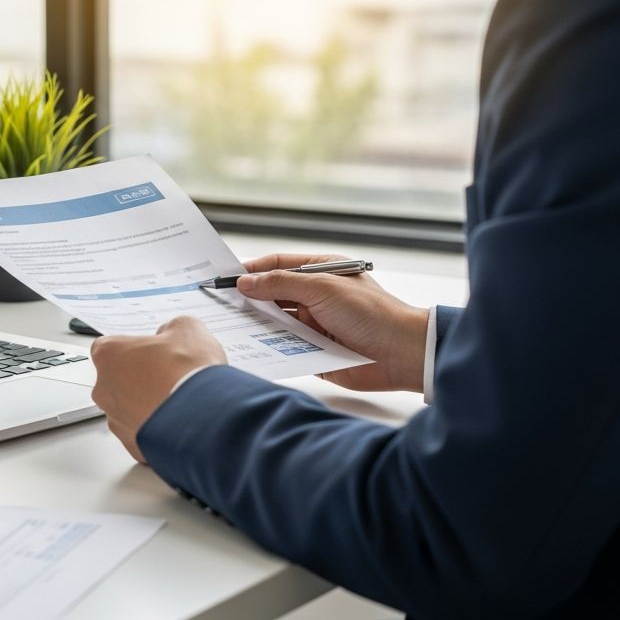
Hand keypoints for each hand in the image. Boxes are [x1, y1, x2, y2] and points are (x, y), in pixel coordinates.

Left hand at [89, 316, 226, 462]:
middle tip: (170, 375)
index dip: (137, 348)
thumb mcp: (188, 329)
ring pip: (129, 409)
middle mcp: (104, 390)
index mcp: (108, 355)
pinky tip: (180, 421)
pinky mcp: (133, 446)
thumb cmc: (189, 374)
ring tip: (179, 400)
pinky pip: (143, 433)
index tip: (154, 351)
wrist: (204, 418)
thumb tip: (172, 334)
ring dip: (148, 404)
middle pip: (118, 379)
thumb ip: (173, 328)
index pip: (111, 346)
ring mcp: (116, 421)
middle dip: (141, 378)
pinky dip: (158, 429)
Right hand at [237, 253, 429, 392]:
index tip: (223, 277)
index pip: (277, 265)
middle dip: (248, 299)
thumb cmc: (370, 312)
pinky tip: (248, 346)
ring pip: (275, 322)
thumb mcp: (322, 288)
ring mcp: (313, 324)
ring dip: (256, 323)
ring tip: (227, 325)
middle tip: (218, 304)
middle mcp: (315, 296)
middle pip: (272, 295)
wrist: (401, 354)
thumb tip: (245, 282)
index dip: (250, 270)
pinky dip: (268, 346)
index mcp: (320, 271)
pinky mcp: (313, 351)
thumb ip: (281, 284)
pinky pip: (285, 347)